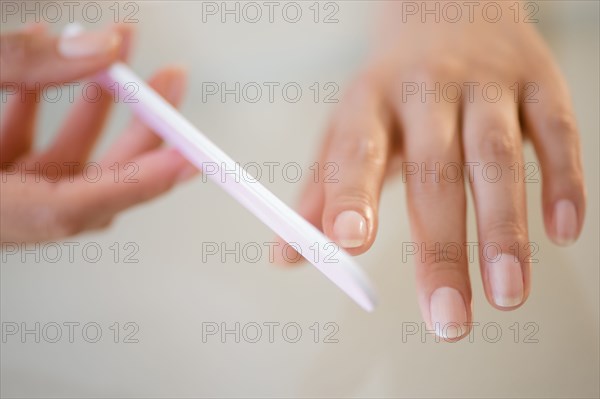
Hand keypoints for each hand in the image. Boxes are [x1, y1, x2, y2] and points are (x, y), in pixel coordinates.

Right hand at [0, 25, 196, 242]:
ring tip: (113, 58)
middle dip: (136, 130)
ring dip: (92, 110)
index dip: (140, 182)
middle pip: (87, 185)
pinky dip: (41, 113)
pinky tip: (46, 73)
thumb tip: (101, 49)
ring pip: (60, 164)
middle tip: (168, 84)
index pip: (77, 209)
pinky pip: (24, 152)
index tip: (191, 159)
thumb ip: (25, 63)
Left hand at [277, 2, 585, 338]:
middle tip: (447, 318)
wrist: (446, 5)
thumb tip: (285, 257)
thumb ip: (320, 194)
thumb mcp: (346, 128)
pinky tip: (562, 232)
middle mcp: (426, 89)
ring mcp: (487, 84)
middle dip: (442, 249)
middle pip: (434, 171)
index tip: (351, 243)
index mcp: (370, 102)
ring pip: (497, 157)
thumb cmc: (389, 88)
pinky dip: (563, 182)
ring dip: (503, 229)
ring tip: (506, 294)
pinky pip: (557, 133)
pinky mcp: (538, 83)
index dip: (352, 193)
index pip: (357, 150)